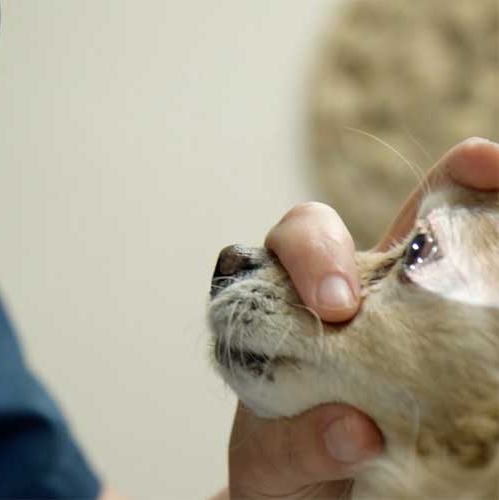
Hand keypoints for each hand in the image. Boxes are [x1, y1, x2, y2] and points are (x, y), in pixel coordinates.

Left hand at [224, 137, 498, 499]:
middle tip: (464, 207)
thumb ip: (295, 444)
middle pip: (395, 218)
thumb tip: (355, 431)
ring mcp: (409, 313)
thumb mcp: (270, 460)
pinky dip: (497, 261)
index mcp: (290, 305)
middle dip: (435, 190)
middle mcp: (355, 295)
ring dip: (482, 208)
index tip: (337, 305)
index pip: (296, 242)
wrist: (312, 494)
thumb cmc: (281, 462)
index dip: (314, 253)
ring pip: (448, 239)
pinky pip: (479, 288)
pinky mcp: (451, 342)